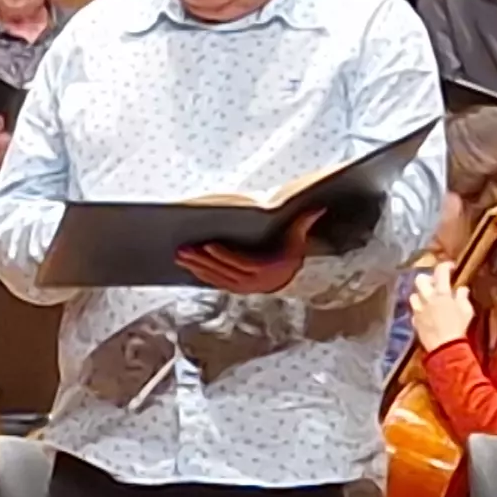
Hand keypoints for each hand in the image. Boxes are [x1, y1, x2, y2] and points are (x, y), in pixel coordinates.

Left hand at [175, 209, 322, 295]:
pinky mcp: (233, 289)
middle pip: (222, 270)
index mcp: (264, 269)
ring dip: (195, 267)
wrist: (289, 279)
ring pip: (215, 277)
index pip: (240, 262)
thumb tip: (317, 208)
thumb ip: (304, 224)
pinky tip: (187, 266)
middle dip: (201, 260)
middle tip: (183, 250)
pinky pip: (214, 283)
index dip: (223, 255)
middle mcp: (251, 281)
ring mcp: (241, 287)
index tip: (208, 246)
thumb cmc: (290, 255)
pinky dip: (200, 275)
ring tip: (179, 257)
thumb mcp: (298, 241)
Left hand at [405, 264, 467, 349]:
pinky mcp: (414, 320)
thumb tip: (461, 289)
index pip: (440, 271)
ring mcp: (418, 309)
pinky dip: (419, 310)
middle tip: (436, 284)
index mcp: (441, 293)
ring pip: (413, 295)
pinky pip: (414, 310)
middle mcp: (427, 298)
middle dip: (428, 278)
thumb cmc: (458, 327)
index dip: (445, 265)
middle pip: (420, 279)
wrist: (444, 347)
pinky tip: (426, 314)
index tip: (451, 267)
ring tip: (429, 300)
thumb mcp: (466, 310)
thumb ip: (462, 297)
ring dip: (421, 295)